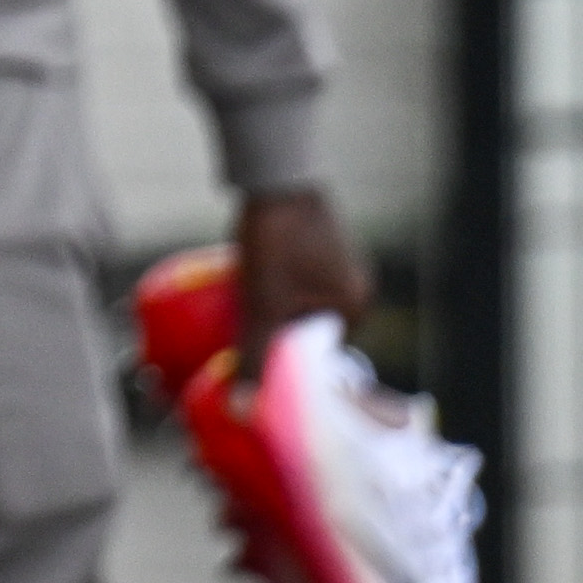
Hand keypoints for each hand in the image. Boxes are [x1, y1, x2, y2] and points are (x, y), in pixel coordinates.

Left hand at [236, 185, 370, 362]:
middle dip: (271, 338)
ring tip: (227, 320)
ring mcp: (333, 258)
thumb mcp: (261, 306)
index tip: (252, 371)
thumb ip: (254, 356)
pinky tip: (229, 285)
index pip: (318, 353)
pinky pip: (284, 274)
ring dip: (263, 310)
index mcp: (354, 305)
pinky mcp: (309, 237)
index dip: (285, 364)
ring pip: (291, 299)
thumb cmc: (277, 240)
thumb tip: (242, 410)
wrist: (275, 171)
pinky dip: (261, 283)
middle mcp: (351, 283)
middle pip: (304, 326)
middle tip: (234, 347)